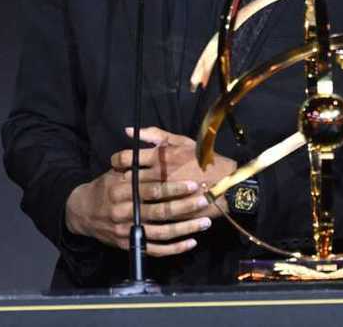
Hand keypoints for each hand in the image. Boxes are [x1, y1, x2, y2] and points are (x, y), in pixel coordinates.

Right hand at [64, 168, 210, 256]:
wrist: (82, 213)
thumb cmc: (103, 188)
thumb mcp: (114, 171)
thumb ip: (132, 161)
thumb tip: (149, 143)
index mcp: (121, 191)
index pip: (152, 189)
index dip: (174, 187)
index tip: (193, 183)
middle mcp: (124, 212)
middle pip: (159, 211)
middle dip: (184, 206)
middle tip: (203, 200)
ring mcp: (127, 231)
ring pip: (161, 233)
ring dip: (185, 229)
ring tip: (204, 222)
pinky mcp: (129, 245)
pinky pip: (156, 250)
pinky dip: (175, 248)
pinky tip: (191, 242)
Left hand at [111, 126, 237, 217]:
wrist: (226, 185)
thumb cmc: (203, 159)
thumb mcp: (181, 141)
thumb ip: (154, 135)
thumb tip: (128, 131)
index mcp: (159, 157)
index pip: (125, 158)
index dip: (116, 160)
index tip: (116, 163)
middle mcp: (157, 175)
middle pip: (127, 178)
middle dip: (123, 179)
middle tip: (124, 179)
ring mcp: (162, 195)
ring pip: (135, 195)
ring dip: (131, 194)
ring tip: (131, 193)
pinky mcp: (168, 211)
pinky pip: (148, 210)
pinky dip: (142, 208)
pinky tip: (142, 206)